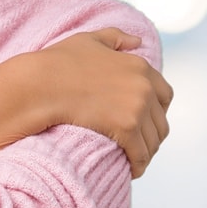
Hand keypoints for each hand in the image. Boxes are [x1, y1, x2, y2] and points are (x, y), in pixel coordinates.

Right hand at [31, 29, 173, 178]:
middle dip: (152, 135)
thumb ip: (116, 38)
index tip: (145, 122)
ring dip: (146, 152)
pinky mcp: (127, 128)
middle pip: (161, 121)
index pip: (164, 95)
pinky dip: (139, 165)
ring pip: (153, 140)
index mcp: (140, 66)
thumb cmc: (59, 62)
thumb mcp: (89, 40)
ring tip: (134, 160)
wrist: (41, 84)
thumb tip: (137, 41)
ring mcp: (137, 107)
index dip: (157, 111)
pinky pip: (141, 154)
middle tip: (138, 146)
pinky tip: (131, 170)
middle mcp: (144, 86)